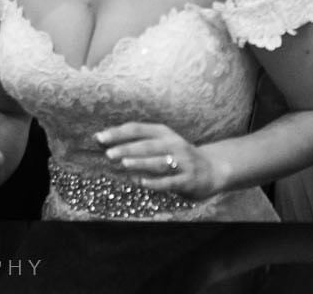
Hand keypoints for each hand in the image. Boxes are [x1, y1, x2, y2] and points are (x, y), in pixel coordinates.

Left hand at [98, 122, 226, 201]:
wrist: (213, 169)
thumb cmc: (179, 156)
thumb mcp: (163, 144)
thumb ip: (139, 144)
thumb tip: (105, 143)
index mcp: (165, 133)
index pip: (138, 129)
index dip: (119, 133)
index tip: (99, 137)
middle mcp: (174, 144)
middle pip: (148, 145)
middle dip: (128, 148)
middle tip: (108, 153)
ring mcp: (183, 162)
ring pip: (159, 162)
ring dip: (141, 162)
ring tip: (124, 163)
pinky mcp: (188, 179)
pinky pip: (170, 181)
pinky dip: (155, 182)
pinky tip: (141, 182)